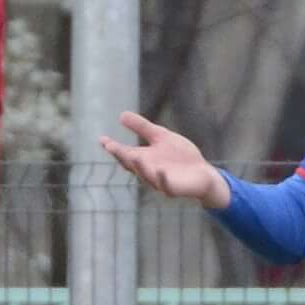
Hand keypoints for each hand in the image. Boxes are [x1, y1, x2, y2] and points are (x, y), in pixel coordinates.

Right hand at [102, 110, 225, 206]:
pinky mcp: (174, 189)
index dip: (113, 147)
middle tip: (111, 146)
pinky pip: (166, 186)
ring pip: (146, 176)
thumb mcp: (161, 136)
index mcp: (144, 159)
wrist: (203, 174)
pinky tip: (160, 170)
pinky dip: (162, 179)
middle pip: (132, 165)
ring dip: (139, 167)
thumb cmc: (181, 156)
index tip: (102, 139)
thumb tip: (121, 115)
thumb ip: (142, 127)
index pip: (125, 153)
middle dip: (121, 157)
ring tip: (133, 156)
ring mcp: (160, 182)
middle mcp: (148, 171)